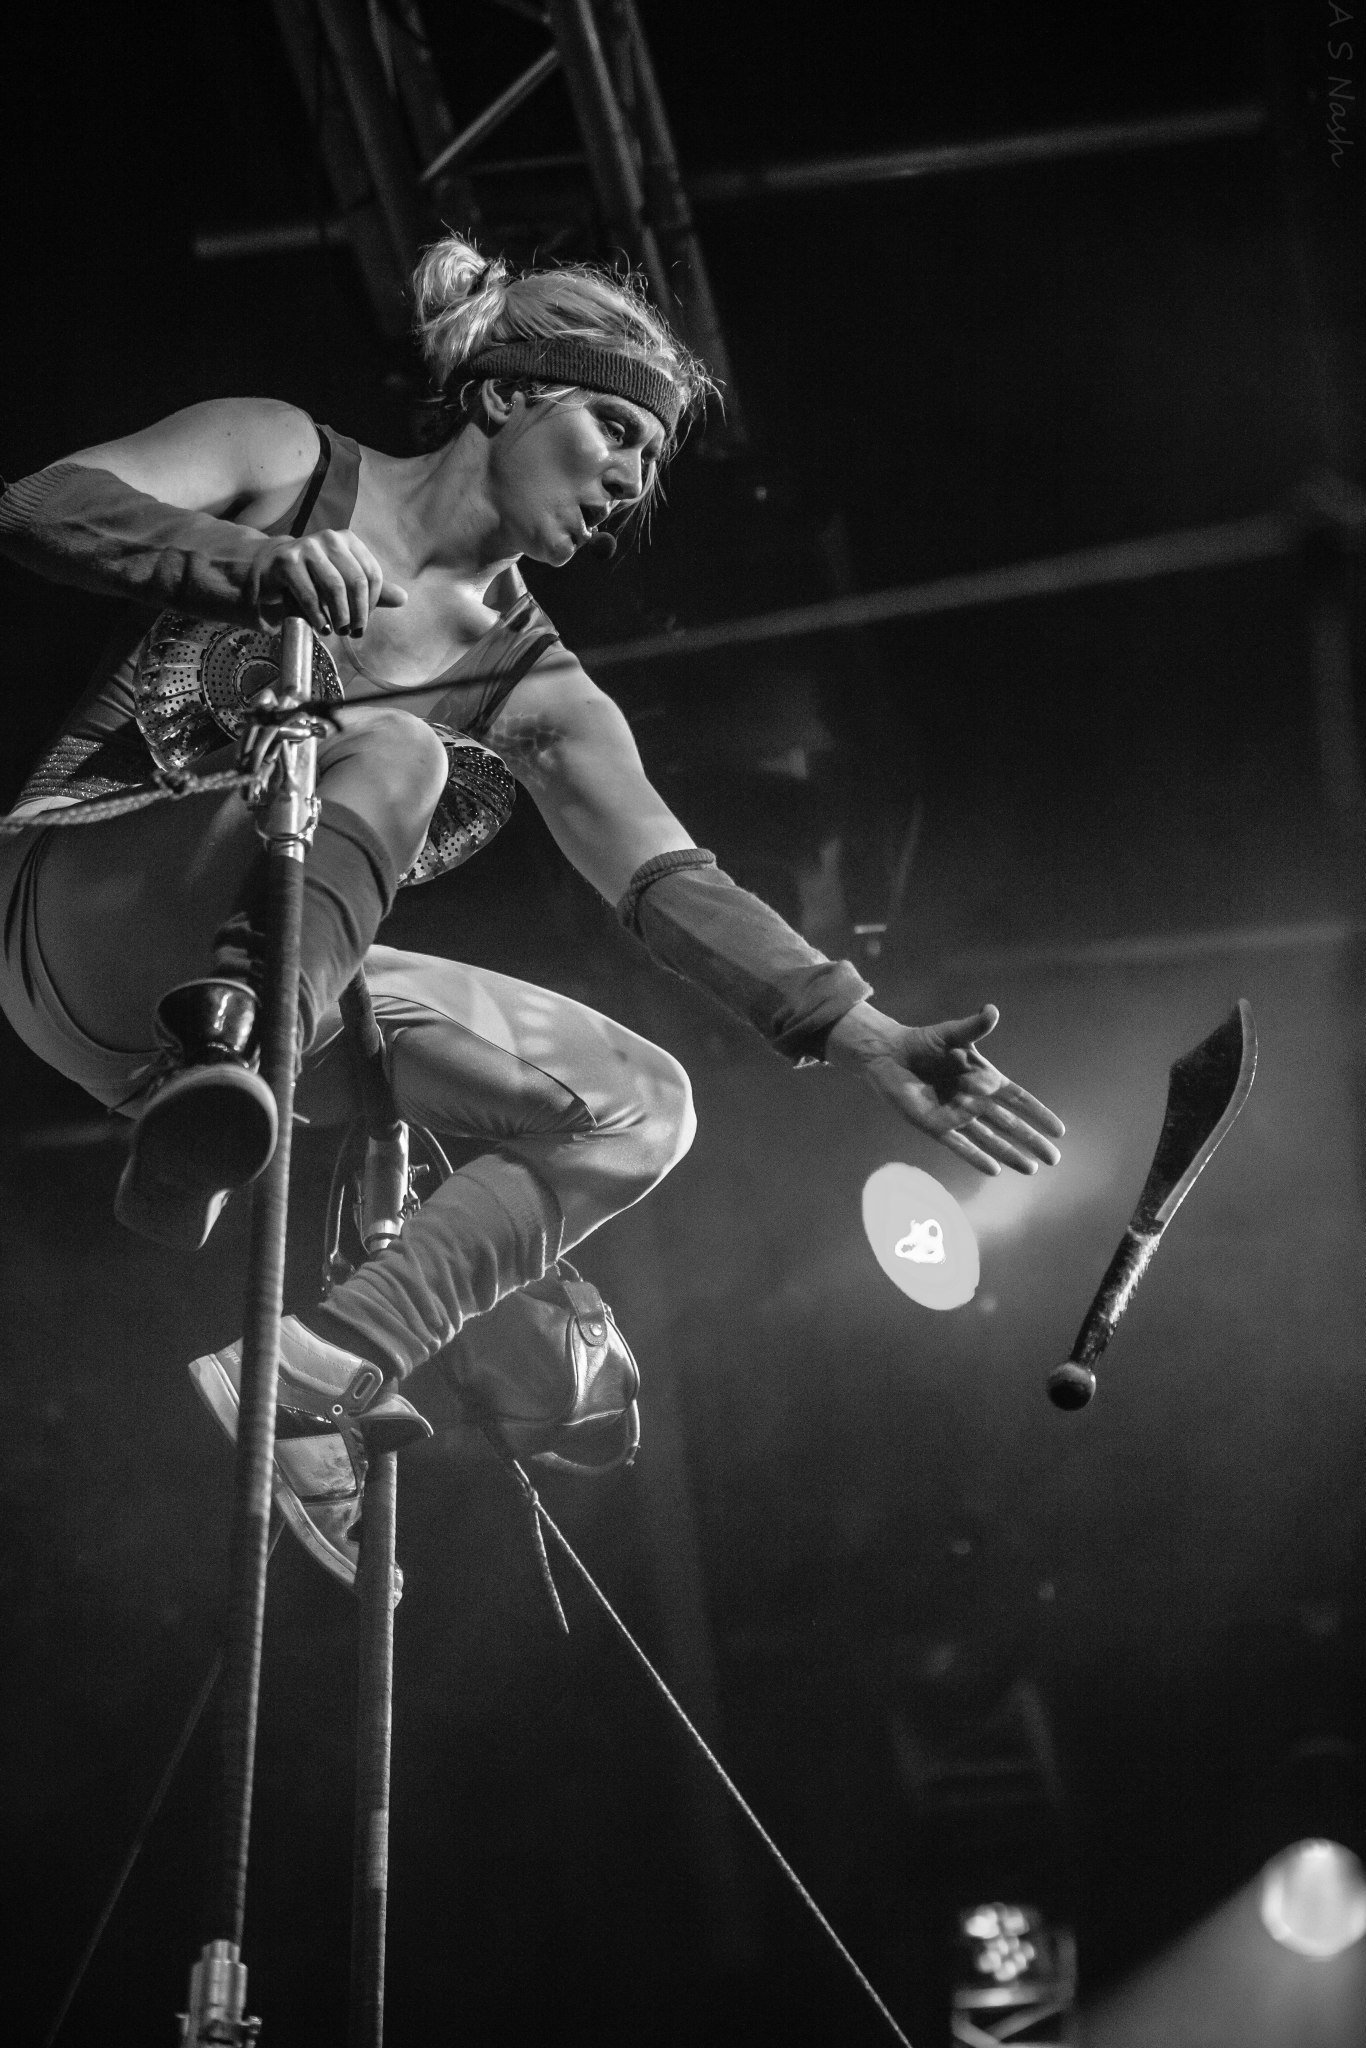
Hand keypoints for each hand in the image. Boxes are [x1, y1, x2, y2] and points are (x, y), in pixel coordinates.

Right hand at [256, 527, 406, 636]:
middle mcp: (330, 539)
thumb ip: (371, 588)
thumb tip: (404, 598)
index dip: (372, 603)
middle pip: (356, 581)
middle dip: (359, 613)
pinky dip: (319, 617)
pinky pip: (310, 595)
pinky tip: (323, 629)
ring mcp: (307, 547)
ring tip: (339, 631)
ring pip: (335, 587)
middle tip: (354, 632)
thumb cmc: (312, 577)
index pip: (372, 574)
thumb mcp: (343, 580)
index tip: (364, 622)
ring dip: (340, 615)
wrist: (270, 569)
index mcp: (348, 540)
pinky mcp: (287, 562)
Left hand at [825, 1001, 1063, 1175]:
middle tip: (1054, 1158)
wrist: (889, 1054)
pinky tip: (993, 1170)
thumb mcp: (951, 1034)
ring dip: (1010, 1154)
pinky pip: (959, 1145)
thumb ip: (974, 1028)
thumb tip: (991, 1010)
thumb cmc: (922, 1042)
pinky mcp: (934, 1125)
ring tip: (1030, 1168)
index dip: (1038, 1113)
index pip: (1017, 1100)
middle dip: (1031, 1141)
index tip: (1059, 1129)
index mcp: (982, 1079)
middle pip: (1009, 1125)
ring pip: (989, 1139)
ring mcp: (955, 1115)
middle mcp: (972, 1101)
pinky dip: (975, 1157)